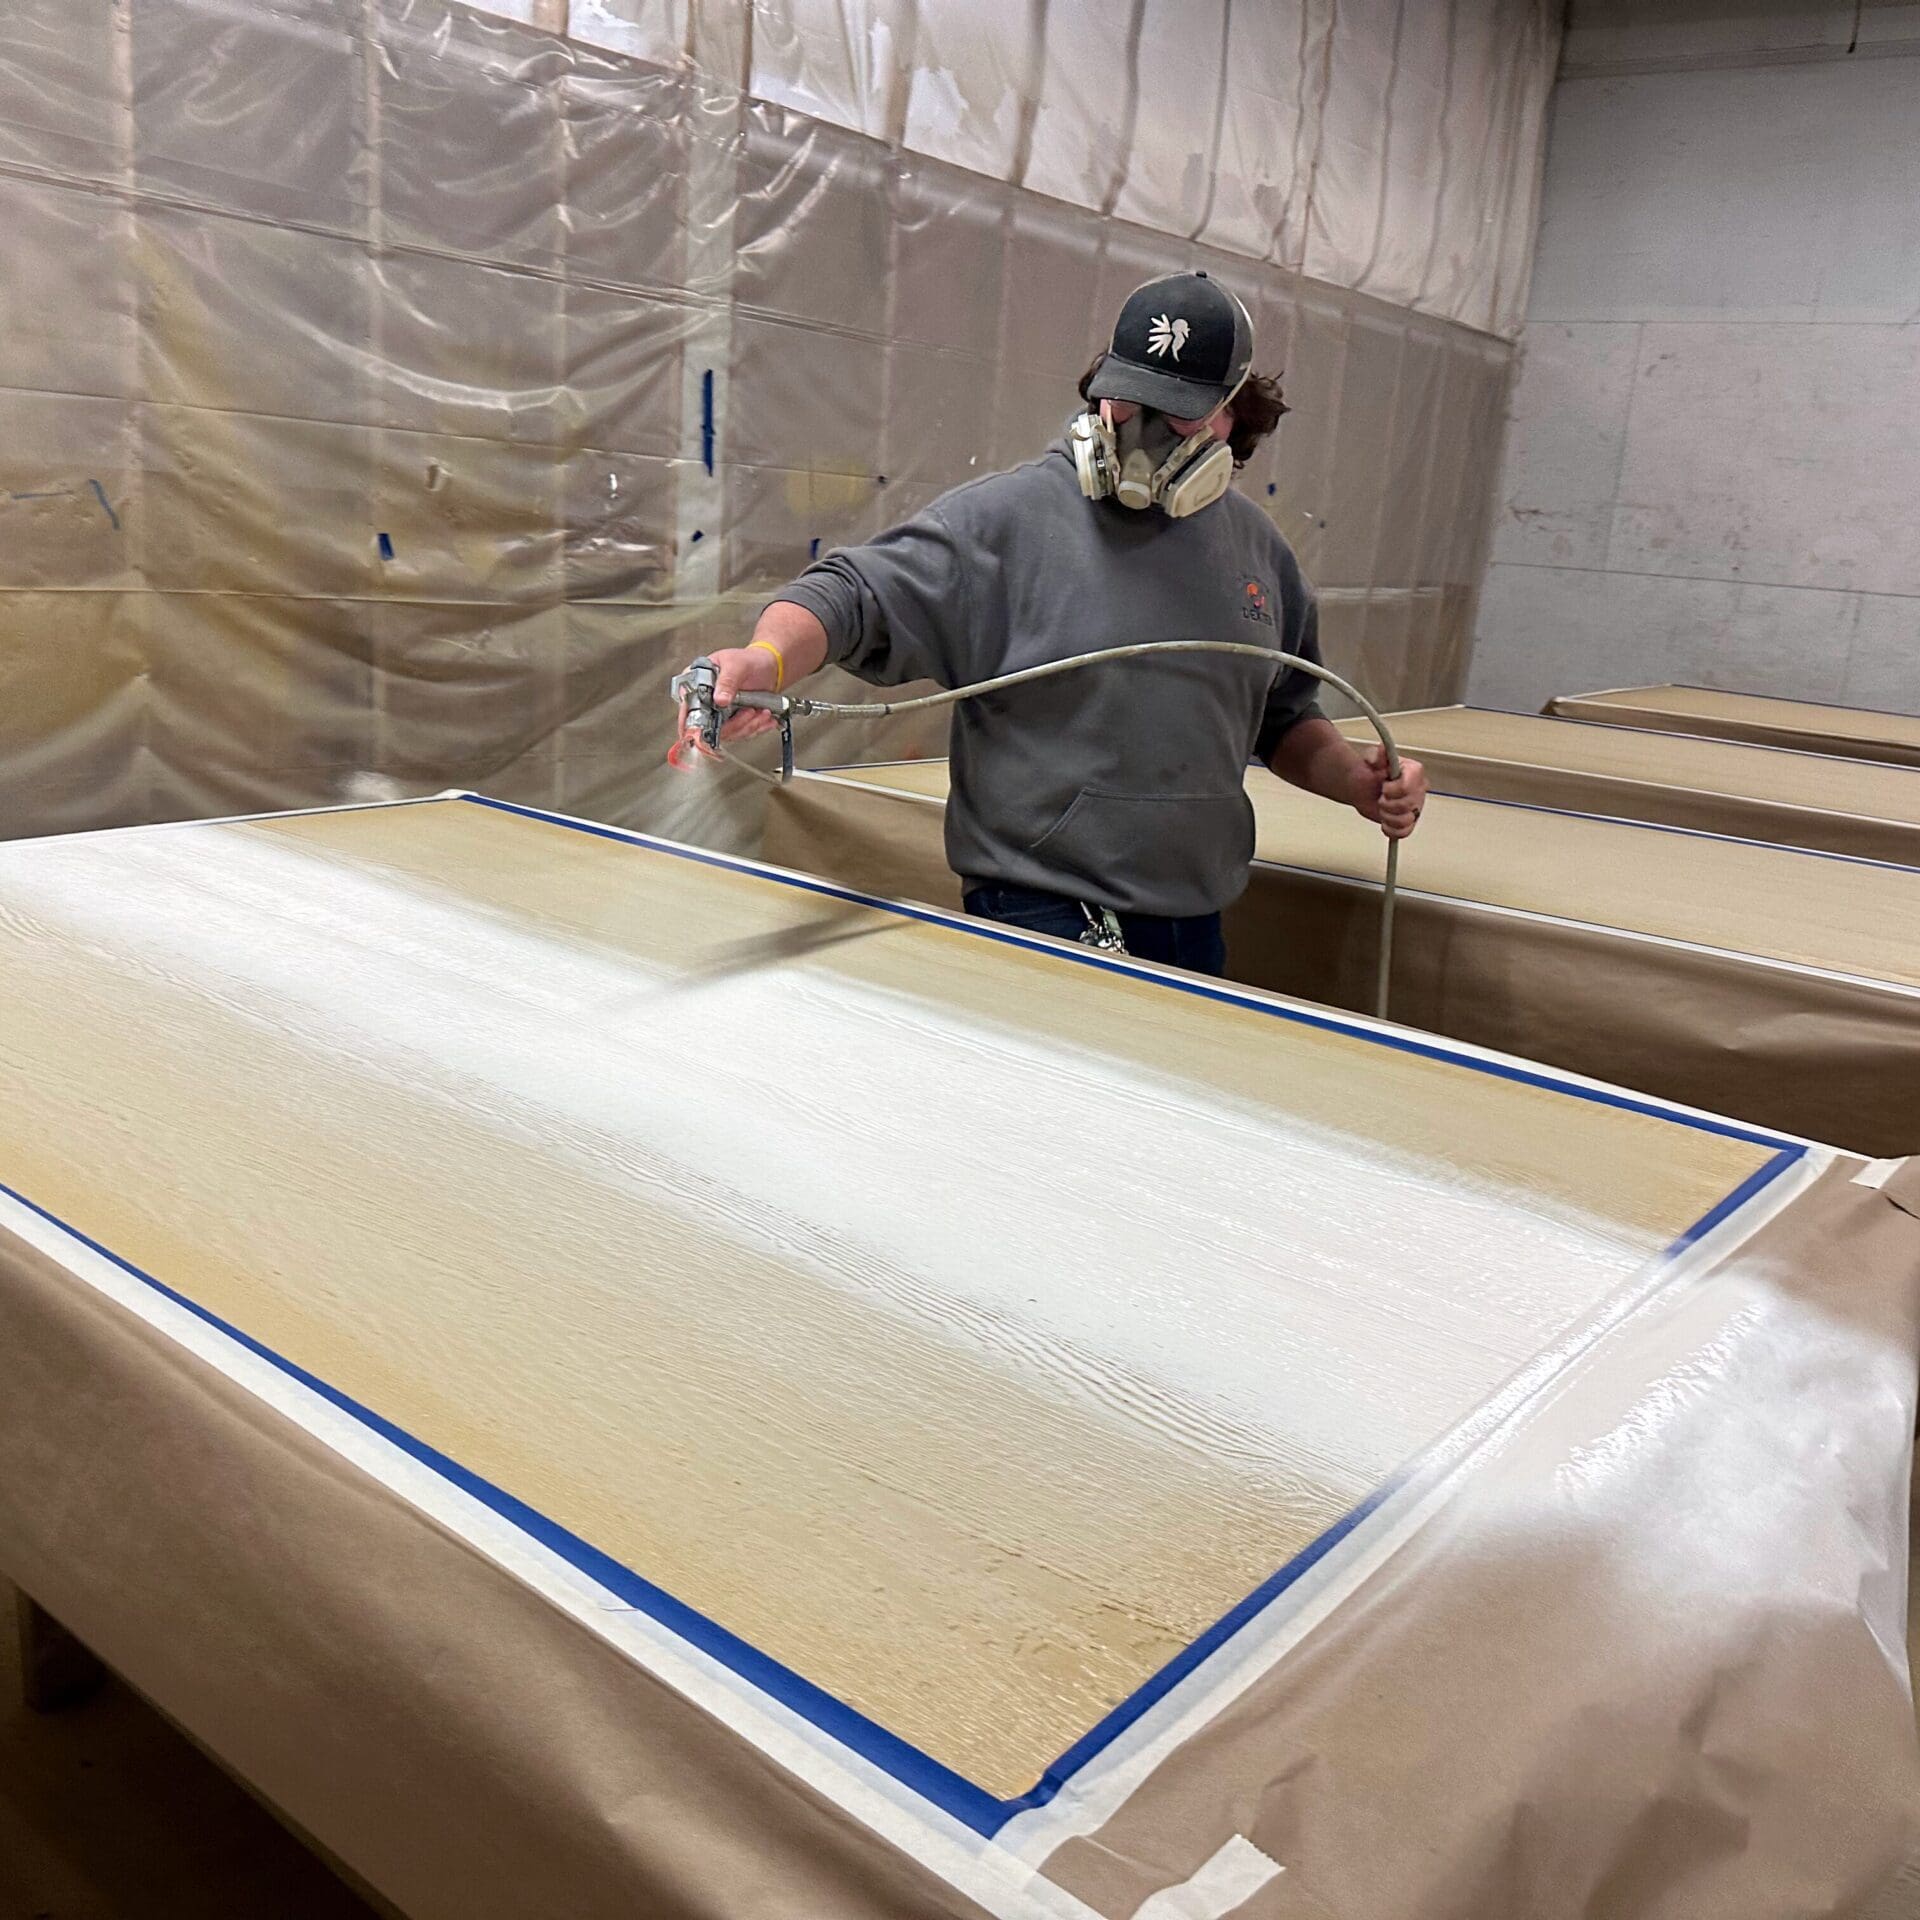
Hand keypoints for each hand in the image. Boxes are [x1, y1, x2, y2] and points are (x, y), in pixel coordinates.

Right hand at [673, 645, 781, 762]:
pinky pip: (742, 733)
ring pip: (729, 732)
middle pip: (709, 726)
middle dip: (735, 724)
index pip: (688, 706)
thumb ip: (727, 681)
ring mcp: (720, 713)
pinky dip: (756, 727)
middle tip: (750, 711)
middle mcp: (706, 700)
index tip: (710, 726)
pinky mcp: (734, 721)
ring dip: (748, 725)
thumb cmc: (749, 660)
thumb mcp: (736, 665)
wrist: (768, 666)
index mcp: (698, 682)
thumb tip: (719, 699)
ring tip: (761, 711)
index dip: (694, 722)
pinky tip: (765, 718)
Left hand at [1350, 746, 1426, 838]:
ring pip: (1405, 821)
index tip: (1383, 786)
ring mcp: (1417, 806)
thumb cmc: (1369, 772)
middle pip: (1406, 805)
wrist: (1362, 787)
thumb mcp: (1370, 758)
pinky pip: (1404, 832)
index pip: (1408, 787)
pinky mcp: (1410, 821)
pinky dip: (1391, 829)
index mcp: (1414, 771)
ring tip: (1382, 808)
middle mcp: (1419, 789)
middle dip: (1386, 803)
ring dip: (1387, 817)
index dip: (1392, 790)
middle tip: (1381, 796)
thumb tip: (1381, 752)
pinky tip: (1385, 821)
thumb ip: (1376, 754)